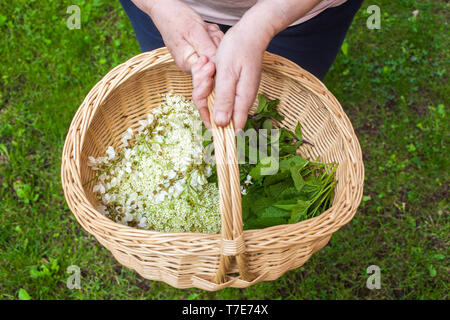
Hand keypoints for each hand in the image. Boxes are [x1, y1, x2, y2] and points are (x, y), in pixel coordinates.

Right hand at [135, 0, 223, 126]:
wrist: (168, 10)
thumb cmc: (177, 18)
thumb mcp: (195, 31)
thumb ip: (207, 50)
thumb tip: (217, 68)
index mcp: (187, 64)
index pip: (202, 82)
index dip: (209, 76)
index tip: (211, 64)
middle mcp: (192, 66)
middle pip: (215, 67)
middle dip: (216, 50)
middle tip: (208, 36)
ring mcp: (197, 60)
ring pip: (218, 56)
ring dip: (215, 40)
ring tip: (206, 30)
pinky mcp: (201, 54)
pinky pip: (216, 50)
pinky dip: (214, 39)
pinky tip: (207, 31)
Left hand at [212, 24, 269, 130]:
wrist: (250, 33)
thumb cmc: (239, 50)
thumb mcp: (227, 75)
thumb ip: (224, 100)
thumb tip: (222, 124)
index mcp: (242, 101)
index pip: (233, 127)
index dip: (217, 129)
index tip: (206, 118)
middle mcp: (242, 100)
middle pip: (221, 116)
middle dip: (206, 102)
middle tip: (205, 78)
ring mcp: (239, 94)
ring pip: (217, 103)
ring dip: (206, 89)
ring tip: (209, 68)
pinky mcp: (234, 87)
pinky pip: (218, 93)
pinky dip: (210, 83)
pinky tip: (210, 69)